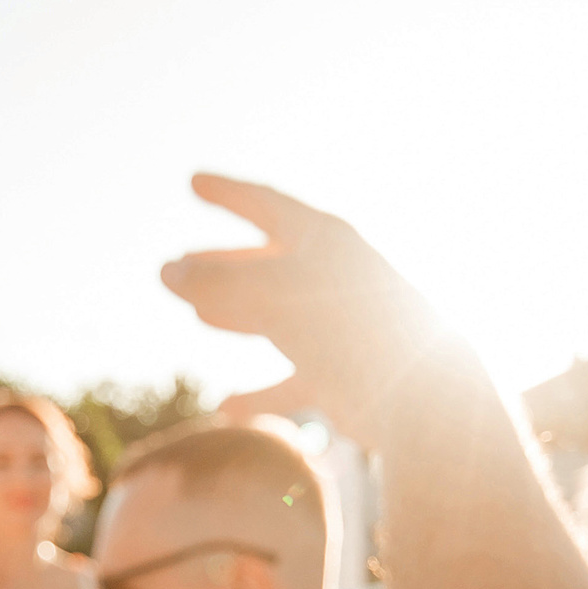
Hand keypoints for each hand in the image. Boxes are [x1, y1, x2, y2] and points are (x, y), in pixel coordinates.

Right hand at [159, 174, 457, 445]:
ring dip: (235, 315)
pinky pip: (290, 381)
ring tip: (197, 315)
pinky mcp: (343, 378)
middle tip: (179, 264)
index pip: (267, 204)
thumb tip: (166, 271)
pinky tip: (226, 406)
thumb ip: (219, 283)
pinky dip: (259, 392)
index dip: (228, 192)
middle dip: (222, 264)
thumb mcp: (275, 298)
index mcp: (326, 242)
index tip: (194, 182)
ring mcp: (338, 329)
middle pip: (267, 262)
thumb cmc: (351, 334)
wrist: (421, 398)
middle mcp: (333, 280)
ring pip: (276, 317)